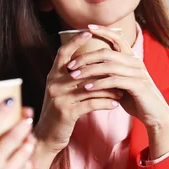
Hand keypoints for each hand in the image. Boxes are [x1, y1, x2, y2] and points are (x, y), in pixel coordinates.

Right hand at [0, 101, 35, 168]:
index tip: (8, 102)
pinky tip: (27, 157)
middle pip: (13, 135)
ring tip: (28, 136)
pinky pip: (28, 167)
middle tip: (26, 115)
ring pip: (24, 150)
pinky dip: (30, 160)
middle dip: (23, 122)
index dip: (1, 111)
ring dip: (28, 140)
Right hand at [35, 30, 122, 155]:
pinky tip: (116, 104)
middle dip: (102, 68)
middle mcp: (54, 83)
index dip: (75, 41)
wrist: (45, 137)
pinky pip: (91, 103)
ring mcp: (59, 97)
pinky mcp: (67, 112)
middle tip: (119, 65)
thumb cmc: (57, 112)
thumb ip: (70, 78)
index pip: (63, 53)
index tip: (88, 31)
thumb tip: (88, 64)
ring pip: (90, 87)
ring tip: (123, 88)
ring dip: (109, 88)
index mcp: (52, 76)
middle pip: (82, 69)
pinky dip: (106, 103)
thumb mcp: (60, 91)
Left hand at [67, 25, 168, 157]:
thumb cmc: (136, 99)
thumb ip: (109, 73)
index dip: (103, 31)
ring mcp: (138, 73)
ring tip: (74, 76)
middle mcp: (136, 62)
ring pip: (109, 66)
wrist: (155, 116)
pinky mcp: (138, 86)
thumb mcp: (121, 83)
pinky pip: (115, 81)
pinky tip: (87, 87)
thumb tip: (88, 67)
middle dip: (86, 57)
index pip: (118, 38)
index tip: (87, 27)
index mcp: (132, 58)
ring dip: (89, 71)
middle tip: (70, 65)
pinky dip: (99, 83)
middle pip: (107, 52)